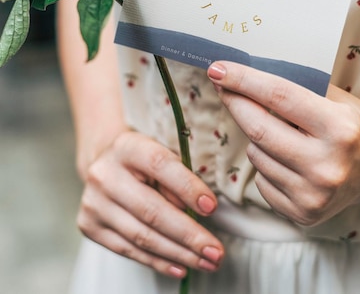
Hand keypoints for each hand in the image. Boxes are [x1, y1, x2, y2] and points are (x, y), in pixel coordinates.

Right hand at [77, 131, 223, 278]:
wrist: (103, 161)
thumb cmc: (142, 160)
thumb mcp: (161, 155)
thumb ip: (178, 177)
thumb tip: (197, 213)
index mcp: (127, 147)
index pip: (160, 165)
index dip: (187, 187)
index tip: (211, 208)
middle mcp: (105, 174)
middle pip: (152, 210)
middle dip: (189, 235)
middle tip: (216, 252)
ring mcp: (94, 202)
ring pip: (142, 236)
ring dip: (179, 254)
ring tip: (206, 262)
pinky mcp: (89, 226)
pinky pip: (129, 250)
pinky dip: (158, 261)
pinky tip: (181, 265)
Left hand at [207, 61, 359, 226]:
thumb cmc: (351, 124)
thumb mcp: (333, 97)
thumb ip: (294, 86)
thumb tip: (242, 74)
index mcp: (339, 128)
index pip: (279, 97)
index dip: (244, 81)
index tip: (218, 68)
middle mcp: (328, 165)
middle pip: (258, 128)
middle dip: (235, 102)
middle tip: (223, 86)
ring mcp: (315, 195)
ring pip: (256, 155)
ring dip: (255, 136)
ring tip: (278, 130)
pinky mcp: (303, 214)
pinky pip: (261, 181)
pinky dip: (265, 163)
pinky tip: (286, 157)